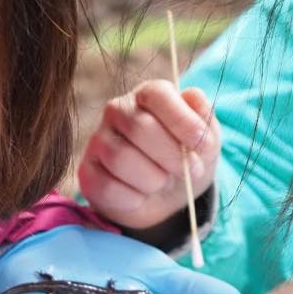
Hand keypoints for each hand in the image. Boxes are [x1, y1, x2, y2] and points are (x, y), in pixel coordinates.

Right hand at [78, 80, 219, 228]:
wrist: (166, 197)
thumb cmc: (185, 159)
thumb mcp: (205, 142)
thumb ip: (203, 119)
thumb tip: (193, 96)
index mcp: (148, 95)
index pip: (158, 94)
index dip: (183, 121)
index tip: (204, 146)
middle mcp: (117, 110)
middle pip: (139, 127)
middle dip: (172, 157)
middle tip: (190, 171)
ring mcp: (98, 140)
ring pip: (121, 158)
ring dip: (154, 179)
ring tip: (163, 182)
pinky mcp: (87, 172)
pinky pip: (107, 186)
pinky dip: (133, 199)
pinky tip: (141, 196)